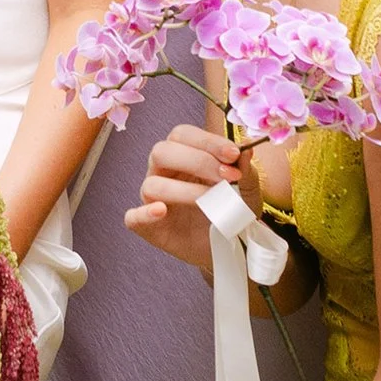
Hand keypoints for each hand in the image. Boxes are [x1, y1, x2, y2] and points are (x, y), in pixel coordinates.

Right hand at [123, 119, 244, 269]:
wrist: (231, 245)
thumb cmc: (233, 209)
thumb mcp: (246, 188)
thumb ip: (244, 169)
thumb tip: (245, 149)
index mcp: (183, 154)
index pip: (183, 135)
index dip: (207, 141)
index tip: (233, 154)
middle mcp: (163, 172)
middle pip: (161, 152)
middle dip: (196, 161)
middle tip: (226, 177)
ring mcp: (153, 199)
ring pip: (152, 184)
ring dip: (184, 191)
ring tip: (212, 202)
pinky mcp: (149, 227)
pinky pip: (133, 217)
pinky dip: (143, 214)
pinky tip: (161, 211)